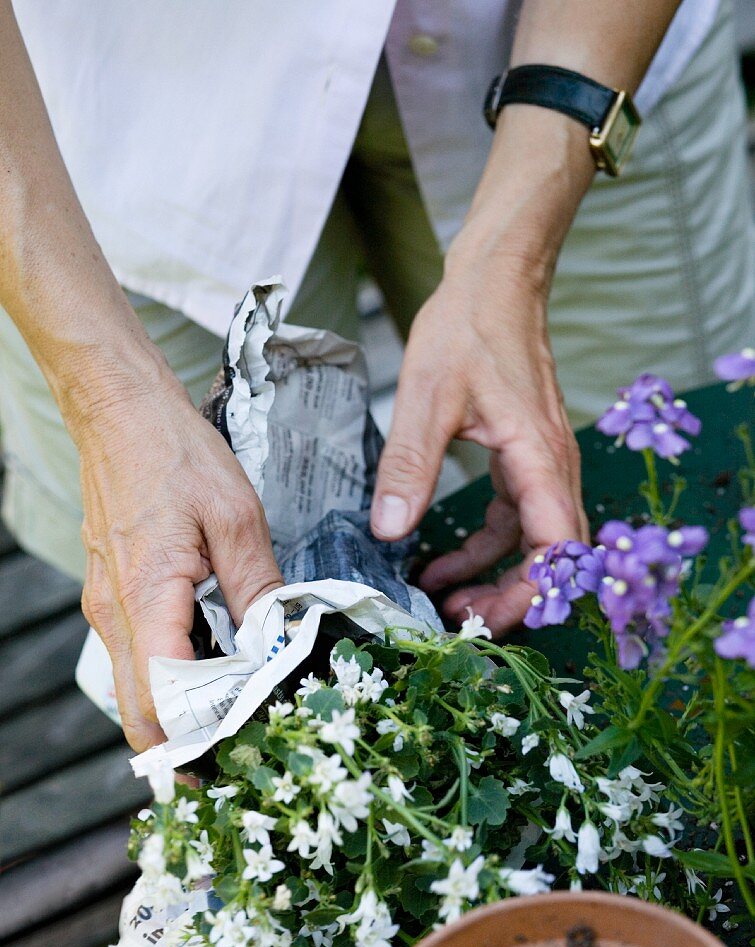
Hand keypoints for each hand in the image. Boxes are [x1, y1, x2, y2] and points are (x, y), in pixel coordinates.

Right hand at [78, 373, 281, 751]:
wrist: (119, 410)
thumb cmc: (175, 453)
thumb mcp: (236, 517)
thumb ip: (258, 587)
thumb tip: (278, 644)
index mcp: (145, 597)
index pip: (163, 699)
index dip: (199, 738)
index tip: (241, 757)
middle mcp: (114, 613)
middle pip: (139, 711)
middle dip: (184, 746)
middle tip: (239, 761)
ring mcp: (106, 605)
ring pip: (134, 689)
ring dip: (178, 715)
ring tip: (235, 723)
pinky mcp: (111, 594)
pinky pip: (136, 656)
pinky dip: (170, 679)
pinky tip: (215, 672)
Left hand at [370, 251, 588, 635]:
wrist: (495, 283)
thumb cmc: (469, 328)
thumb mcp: (427, 397)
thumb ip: (410, 465)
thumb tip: (391, 531)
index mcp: (541, 457)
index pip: (557, 547)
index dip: (530, 593)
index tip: (485, 618)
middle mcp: (552, 468)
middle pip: (550, 557)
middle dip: (509, 598)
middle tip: (458, 623)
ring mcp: (541, 466)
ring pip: (530, 543)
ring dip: (491, 577)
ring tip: (442, 602)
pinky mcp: (523, 460)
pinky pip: (511, 520)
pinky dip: (480, 547)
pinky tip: (439, 559)